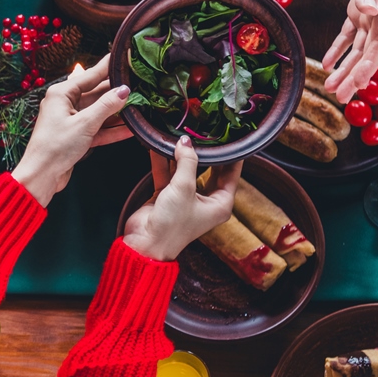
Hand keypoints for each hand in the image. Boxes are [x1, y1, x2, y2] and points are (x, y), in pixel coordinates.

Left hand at [10, 55, 131, 205]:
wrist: (41, 176)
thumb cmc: (55, 147)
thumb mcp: (85, 123)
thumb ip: (106, 106)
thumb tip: (124, 91)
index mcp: (61, 94)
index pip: (90, 75)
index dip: (108, 67)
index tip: (124, 57)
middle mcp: (65, 104)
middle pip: (96, 93)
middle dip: (117, 91)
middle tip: (139, 83)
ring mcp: (70, 121)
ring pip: (99, 112)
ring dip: (117, 112)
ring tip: (140, 105)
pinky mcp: (75, 136)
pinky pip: (97, 129)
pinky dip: (112, 129)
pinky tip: (131, 129)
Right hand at [122, 138, 240, 261]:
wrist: (145, 243)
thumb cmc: (172, 225)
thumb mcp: (184, 188)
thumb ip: (186, 162)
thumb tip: (186, 141)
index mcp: (220, 204)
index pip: (231, 174)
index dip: (231, 156)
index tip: (229, 138)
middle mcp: (206, 201)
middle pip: (209, 171)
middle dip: (204, 153)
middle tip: (204, 133)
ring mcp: (186, 198)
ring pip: (186, 171)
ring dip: (180, 156)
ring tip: (179, 136)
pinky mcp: (167, 196)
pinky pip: (168, 175)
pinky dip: (163, 162)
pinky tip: (159, 147)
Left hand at [322, 0, 377, 103]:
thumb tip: (365, 10)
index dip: (371, 65)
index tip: (360, 83)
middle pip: (368, 53)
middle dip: (356, 76)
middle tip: (341, 97)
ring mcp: (371, 13)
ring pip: (359, 48)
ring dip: (346, 69)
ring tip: (332, 88)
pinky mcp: (360, 8)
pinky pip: (349, 35)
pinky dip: (339, 50)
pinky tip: (328, 65)